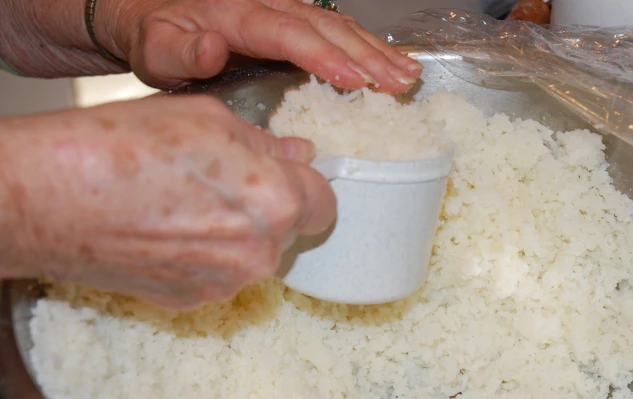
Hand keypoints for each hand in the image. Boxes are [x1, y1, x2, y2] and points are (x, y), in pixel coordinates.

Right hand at [0, 96, 335, 309]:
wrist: (47, 200)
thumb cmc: (121, 148)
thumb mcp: (205, 118)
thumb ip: (264, 143)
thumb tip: (297, 155)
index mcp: (275, 202)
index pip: (325, 205)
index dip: (305, 188)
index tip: (285, 178)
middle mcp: (259, 254)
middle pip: (287, 233)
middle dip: (267, 210)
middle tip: (221, 184)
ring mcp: (224, 285)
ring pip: (251, 256)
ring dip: (234, 235)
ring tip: (182, 205)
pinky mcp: (189, 304)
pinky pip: (217, 276)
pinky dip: (203, 257)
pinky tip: (165, 232)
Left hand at [97, 0, 421, 91]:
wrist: (151, 11)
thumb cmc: (156, 36)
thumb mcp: (155, 47)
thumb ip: (179, 52)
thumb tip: (211, 49)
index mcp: (238, 14)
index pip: (288, 33)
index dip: (324, 56)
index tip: (355, 79)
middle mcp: (269, 5)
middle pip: (327, 27)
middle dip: (367, 56)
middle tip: (400, 83)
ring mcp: (286, 8)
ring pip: (340, 25)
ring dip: (377, 52)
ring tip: (408, 76)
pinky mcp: (294, 18)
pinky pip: (337, 28)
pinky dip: (368, 46)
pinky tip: (392, 62)